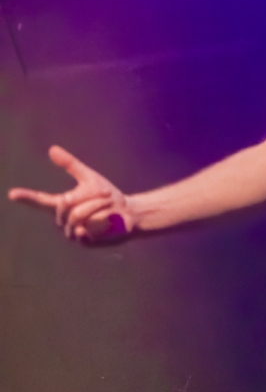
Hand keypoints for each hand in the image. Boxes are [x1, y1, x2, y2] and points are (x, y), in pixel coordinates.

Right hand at [7, 145, 135, 242]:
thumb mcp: (89, 177)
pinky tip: (106, 220)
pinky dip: (100, 219)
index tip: (11, 193)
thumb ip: (70, 165)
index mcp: (63, 204)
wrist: (128, 211)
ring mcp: (73, 233)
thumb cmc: (107, 196)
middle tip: (107, 194)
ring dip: (97, 206)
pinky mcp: (85, 241)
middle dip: (88, 195)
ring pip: (77, 216)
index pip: (40, 200)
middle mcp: (64, 220)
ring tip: (109, 204)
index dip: (27, 197)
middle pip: (65, 205)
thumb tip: (52, 149)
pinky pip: (87, 228)